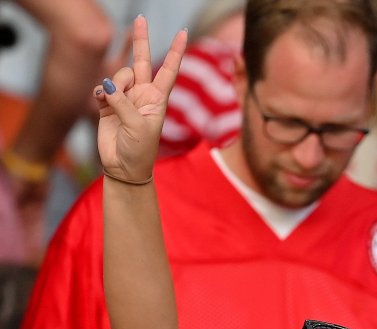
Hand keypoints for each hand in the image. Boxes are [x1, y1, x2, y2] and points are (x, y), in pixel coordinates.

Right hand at [94, 15, 186, 181]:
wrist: (123, 168)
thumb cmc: (139, 151)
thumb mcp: (137, 126)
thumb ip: (123, 102)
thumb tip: (108, 85)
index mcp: (158, 99)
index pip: (169, 70)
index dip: (175, 51)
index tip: (184, 32)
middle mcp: (142, 95)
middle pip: (142, 61)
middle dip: (140, 41)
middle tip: (140, 18)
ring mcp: (125, 99)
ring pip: (119, 75)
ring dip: (115, 84)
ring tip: (113, 101)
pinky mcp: (108, 105)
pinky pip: (103, 88)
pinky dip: (100, 91)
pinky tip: (100, 99)